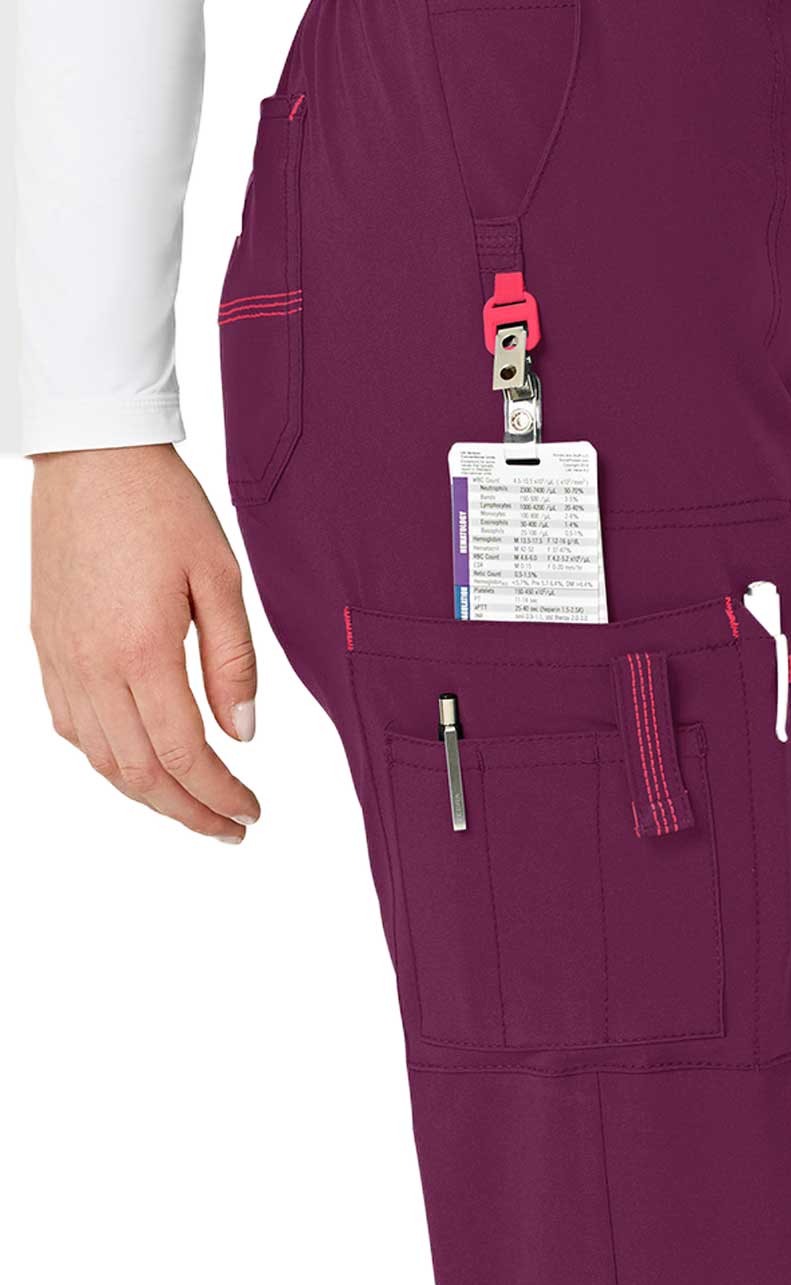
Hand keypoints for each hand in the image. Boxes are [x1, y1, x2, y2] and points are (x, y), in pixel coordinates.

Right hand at [31, 445, 259, 840]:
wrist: (93, 456)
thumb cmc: (162, 506)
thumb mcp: (219, 577)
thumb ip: (233, 662)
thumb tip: (243, 734)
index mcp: (141, 651)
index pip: (184, 755)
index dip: (220, 795)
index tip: (251, 811)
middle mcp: (92, 666)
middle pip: (139, 774)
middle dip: (188, 811)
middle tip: (229, 827)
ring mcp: (61, 659)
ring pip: (99, 759)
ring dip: (147, 794)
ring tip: (191, 805)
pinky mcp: (45, 645)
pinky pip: (70, 725)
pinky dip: (105, 758)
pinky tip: (136, 760)